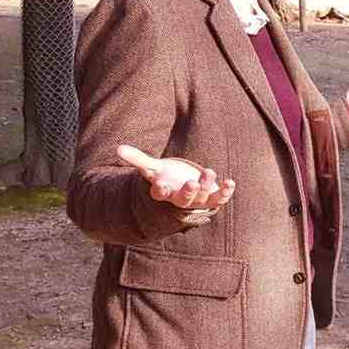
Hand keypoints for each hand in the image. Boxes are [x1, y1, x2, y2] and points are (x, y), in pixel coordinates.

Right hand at [117, 144, 235, 209]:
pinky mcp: (212, 198)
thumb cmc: (168, 177)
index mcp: (165, 193)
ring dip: (206, 186)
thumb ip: (138, 159)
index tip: (159, 184)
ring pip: (202, 198)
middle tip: (191, 183)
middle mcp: (181, 199)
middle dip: (188, 192)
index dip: (160, 190)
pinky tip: (230, 182)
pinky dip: (225, 192)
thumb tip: (118, 148)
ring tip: (209, 171)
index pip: (160, 195)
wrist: (186, 188)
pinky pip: (219, 198)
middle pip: (183, 200)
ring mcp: (197, 200)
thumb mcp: (153, 167)